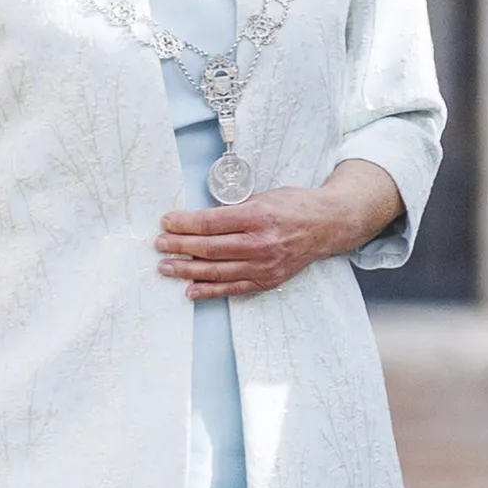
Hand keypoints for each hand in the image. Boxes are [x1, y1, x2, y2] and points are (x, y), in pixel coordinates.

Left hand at [157, 158, 401, 300]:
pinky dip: (210, 291)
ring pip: (217, 271)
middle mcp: (262, 243)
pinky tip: (191, 289)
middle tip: (160, 245)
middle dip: (179, 246)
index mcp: (259, 216)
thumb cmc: (295, 207)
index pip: (211, 223)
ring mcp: (265, 265)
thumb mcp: (264, 197)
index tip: (167, 222)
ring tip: (166, 267)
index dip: (184, 224)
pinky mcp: (268, 280)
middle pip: (209, 248)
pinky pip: (234, 288)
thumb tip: (198, 220)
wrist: (327, 225)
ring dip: (187, 270)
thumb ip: (234, 210)